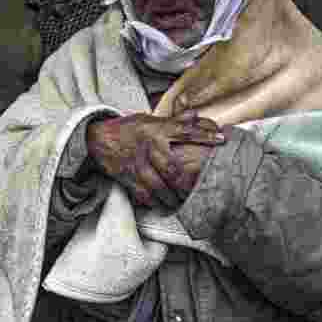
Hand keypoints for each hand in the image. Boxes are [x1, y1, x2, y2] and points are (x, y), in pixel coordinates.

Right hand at [85, 109, 225, 209]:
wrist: (98, 139)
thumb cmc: (128, 129)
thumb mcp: (150, 120)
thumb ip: (174, 121)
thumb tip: (196, 114)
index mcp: (156, 130)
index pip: (185, 131)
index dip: (205, 135)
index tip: (223, 139)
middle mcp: (149, 148)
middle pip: (172, 168)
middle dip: (187, 181)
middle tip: (201, 187)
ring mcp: (138, 165)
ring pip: (160, 186)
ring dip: (174, 197)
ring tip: (185, 202)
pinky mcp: (129, 179)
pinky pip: (146, 196)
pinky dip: (157, 203)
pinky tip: (166, 207)